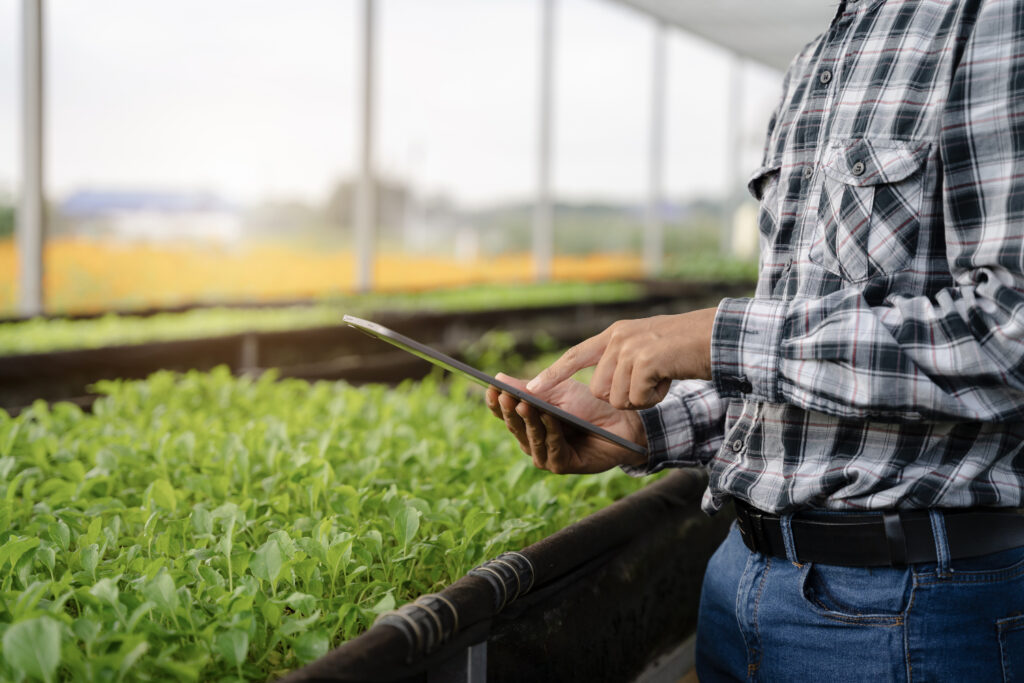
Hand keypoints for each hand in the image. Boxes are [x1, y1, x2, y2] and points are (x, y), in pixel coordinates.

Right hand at [485, 373, 647, 473]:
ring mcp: (546, 455)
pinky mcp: (562, 465)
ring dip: (527, 421)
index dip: (496, 402)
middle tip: (503, 395)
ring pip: (530, 438)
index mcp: (528, 422)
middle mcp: (533, 440)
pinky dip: (549, 431)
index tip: (490, 387)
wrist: (622, 422)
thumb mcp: (557, 391)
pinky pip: (551, 447)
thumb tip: (498, 378)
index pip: (505, 413)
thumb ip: (530, 388)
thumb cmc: (589, 405)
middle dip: (509, 410)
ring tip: (522, 404)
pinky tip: (547, 417)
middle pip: (514, 426)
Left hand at [526, 309, 716, 409]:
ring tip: (660, 380)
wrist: (716, 338)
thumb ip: (621, 360)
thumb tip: (600, 392)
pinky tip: (667, 382)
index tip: (531, 389)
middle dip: (623, 397)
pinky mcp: (644, 362)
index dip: (553, 374)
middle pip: (599, 390)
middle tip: (649, 384)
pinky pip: (635, 399)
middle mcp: (618, 338)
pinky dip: (653, 399)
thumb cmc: (684, 349)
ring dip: (640, 399)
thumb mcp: (646, 348)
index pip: (575, 355)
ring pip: (616, 398)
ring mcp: (630, 349)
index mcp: (615, 334)